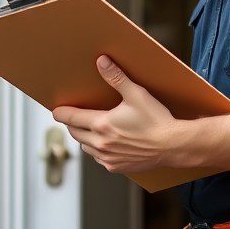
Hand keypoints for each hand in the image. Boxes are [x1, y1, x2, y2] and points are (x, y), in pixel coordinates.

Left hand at [52, 55, 183, 172]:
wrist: (173, 145)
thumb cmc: (156, 119)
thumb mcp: (136, 94)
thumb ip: (116, 77)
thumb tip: (101, 61)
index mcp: (102, 125)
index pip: (71, 119)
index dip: (61, 113)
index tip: (56, 110)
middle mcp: (101, 144)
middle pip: (75, 133)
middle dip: (73, 124)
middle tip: (74, 116)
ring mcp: (108, 158)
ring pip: (85, 147)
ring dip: (85, 138)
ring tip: (90, 128)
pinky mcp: (116, 167)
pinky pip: (98, 158)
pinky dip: (97, 150)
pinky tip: (106, 143)